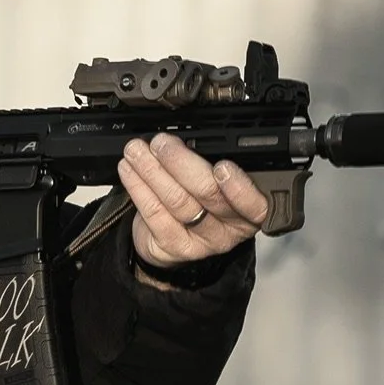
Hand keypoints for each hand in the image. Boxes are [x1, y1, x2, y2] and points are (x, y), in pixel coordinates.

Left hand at [118, 133, 269, 268]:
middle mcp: (230, 229)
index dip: (239, 186)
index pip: (254, 203)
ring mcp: (202, 242)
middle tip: (162, 143)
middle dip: (181, 163)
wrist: (174, 240)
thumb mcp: (215, 182)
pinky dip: (139, 187)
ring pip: (178, 201)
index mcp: (249, 209)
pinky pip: (155, 214)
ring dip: (153, 170)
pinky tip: (130, 171)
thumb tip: (184, 137)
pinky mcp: (175, 247)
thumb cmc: (200, 203)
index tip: (222, 166)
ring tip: (137, 151)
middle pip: (209, 195)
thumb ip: (209, 163)